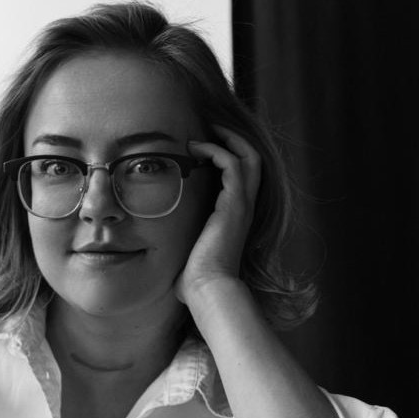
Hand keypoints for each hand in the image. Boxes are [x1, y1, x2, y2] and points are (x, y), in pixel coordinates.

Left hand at [176, 127, 261, 304]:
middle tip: (212, 128)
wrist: (207, 289)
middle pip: (253, 161)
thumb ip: (182, 252)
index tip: (204, 148)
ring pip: (248, 157)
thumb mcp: (187, 258)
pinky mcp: (234, 204)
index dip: (229, 158)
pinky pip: (233, 165)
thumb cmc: (195, 281)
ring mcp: (242, 206)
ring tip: (203, 133)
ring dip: (227, 140)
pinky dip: (217, 150)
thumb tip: (166, 265)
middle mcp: (244, 209)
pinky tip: (196, 149)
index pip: (242, 179)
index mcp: (235, 218)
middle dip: (234, 140)